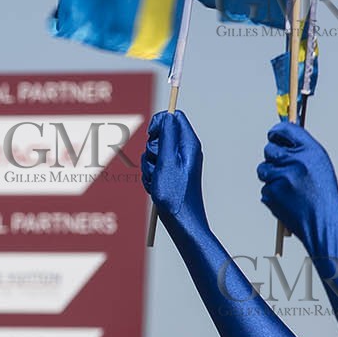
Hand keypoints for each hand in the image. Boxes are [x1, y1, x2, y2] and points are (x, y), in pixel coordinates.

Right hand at [139, 110, 207, 226]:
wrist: (181, 221)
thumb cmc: (176, 194)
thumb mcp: (168, 161)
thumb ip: (166, 136)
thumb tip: (167, 115)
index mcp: (188, 144)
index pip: (174, 117)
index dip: (159, 123)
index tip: (151, 136)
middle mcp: (184, 151)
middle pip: (160, 135)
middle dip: (151, 149)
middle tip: (157, 165)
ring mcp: (177, 163)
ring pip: (153, 152)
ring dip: (149, 166)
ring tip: (157, 180)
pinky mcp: (171, 174)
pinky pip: (153, 167)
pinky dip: (150, 176)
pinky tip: (156, 187)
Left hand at [257, 122, 337, 249]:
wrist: (323, 222)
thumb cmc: (323, 195)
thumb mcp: (320, 165)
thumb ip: (302, 151)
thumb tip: (282, 139)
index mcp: (311, 151)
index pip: (287, 130)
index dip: (277, 131)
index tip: (273, 135)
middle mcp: (296, 161)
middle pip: (269, 149)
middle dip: (273, 157)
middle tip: (283, 167)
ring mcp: (282, 178)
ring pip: (263, 169)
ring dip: (271, 176)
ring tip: (288, 187)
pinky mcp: (271, 193)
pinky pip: (264, 187)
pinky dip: (272, 192)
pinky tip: (287, 199)